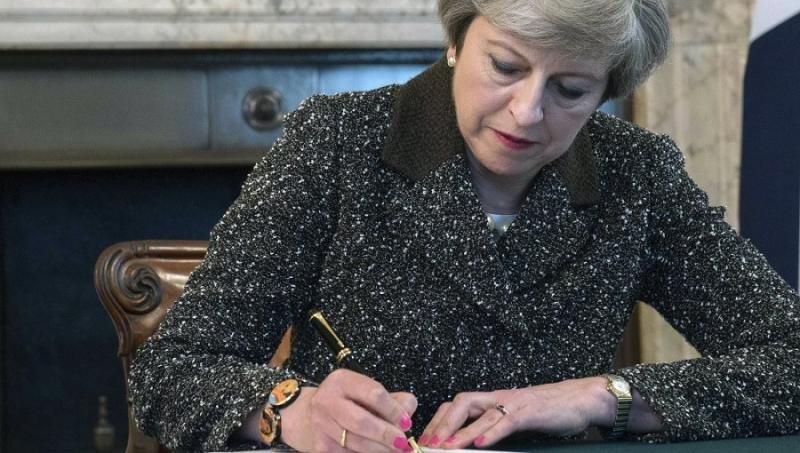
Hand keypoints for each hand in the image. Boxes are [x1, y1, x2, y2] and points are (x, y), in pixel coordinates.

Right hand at [280, 369, 417, 451]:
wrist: (306, 415)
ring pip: (356, 443)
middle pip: (362, 421)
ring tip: (395, 451)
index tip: (406, 422)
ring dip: (380, 450)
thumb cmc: (345, 402)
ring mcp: (321, 425)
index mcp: (342, 381)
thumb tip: (408, 411)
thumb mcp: (364, 391)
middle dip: (386, 434)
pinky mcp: (320, 447)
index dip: (394, 410)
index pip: (373, 394)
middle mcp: (327, 400)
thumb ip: (391, 399)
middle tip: (403, 443)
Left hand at [419, 377, 611, 448]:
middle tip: (428, 444)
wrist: (580, 399)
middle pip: (461, 403)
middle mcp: (498, 398)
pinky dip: (491, 433)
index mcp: (492, 400)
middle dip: (442, 424)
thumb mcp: (514, 419)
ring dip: (460, 432)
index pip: (456, 405)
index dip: (438, 420)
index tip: (425, 439)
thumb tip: (472, 443)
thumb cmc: (547, 410)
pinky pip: (506, 421)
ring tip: (445, 447)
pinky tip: (480, 444)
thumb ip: (493, 427)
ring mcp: (514, 403)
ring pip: (480, 413)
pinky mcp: (530, 412)